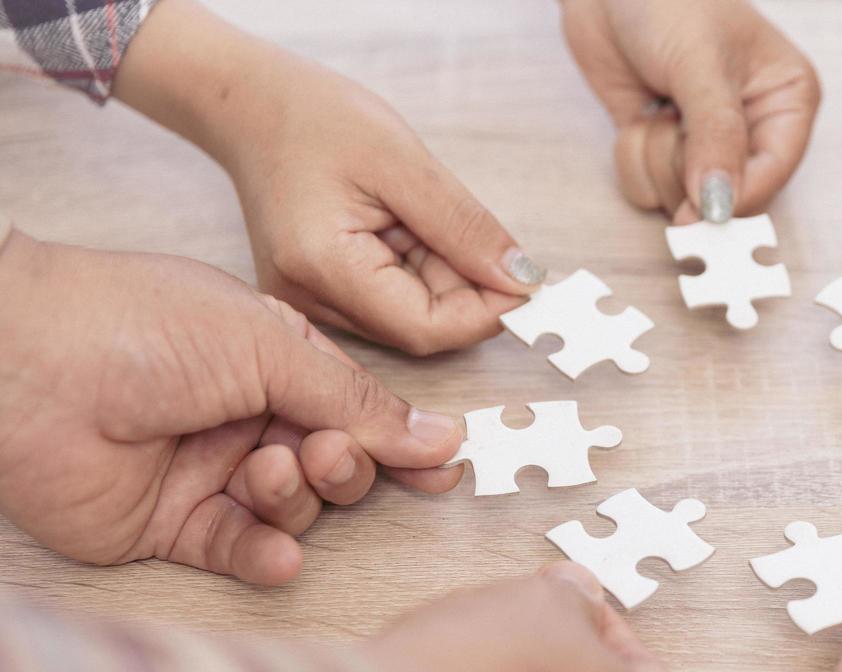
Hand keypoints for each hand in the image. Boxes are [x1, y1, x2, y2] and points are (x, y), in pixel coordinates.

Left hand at [0, 230, 462, 584]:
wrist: (19, 365)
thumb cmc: (139, 324)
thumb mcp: (270, 344)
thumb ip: (355, 398)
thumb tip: (437, 436)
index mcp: (271, 363)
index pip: (355, 409)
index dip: (398, 440)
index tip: (440, 467)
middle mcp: (243, 419)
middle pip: (334, 464)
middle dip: (344, 464)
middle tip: (326, 452)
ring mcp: (206, 474)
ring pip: (293, 508)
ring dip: (296, 497)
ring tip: (267, 471)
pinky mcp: (169, 528)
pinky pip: (239, 551)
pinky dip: (266, 554)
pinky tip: (278, 551)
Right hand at [114, 0, 540, 355]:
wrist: (249, 105)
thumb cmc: (315, 118)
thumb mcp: (405, 163)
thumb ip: (465, 227)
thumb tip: (522, 280)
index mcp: (322, 269)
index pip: (426, 329)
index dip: (485, 312)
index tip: (525, 281)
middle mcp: (309, 302)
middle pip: (419, 329)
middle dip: (467, 291)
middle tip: (483, 238)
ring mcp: (310, 303)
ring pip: (408, 318)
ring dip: (443, 279)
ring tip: (425, 217)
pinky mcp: (319, 294)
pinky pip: (389, 301)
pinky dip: (419, 273)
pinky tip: (408, 229)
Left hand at [562, 0, 819, 222]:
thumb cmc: (669, 1)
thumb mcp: (701, 64)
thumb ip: (715, 136)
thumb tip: (720, 205)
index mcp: (787, 101)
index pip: (774, 174)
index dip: (736, 199)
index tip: (698, 214)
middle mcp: (752, 129)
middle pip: (728, 199)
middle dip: (688, 167)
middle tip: (673, 123)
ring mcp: (705, 145)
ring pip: (682, 198)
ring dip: (656, 154)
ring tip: (658, 103)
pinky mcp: (664, 151)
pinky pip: (648, 188)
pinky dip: (633, 155)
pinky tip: (641, 113)